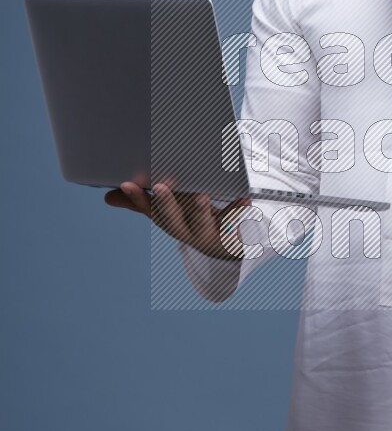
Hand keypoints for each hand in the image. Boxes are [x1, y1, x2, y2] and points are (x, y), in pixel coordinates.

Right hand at [104, 181, 250, 260]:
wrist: (224, 247)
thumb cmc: (191, 219)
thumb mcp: (167, 212)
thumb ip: (142, 202)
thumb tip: (109, 197)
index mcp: (168, 222)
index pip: (149, 210)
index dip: (137, 198)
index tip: (126, 183)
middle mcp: (185, 230)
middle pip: (173, 218)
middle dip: (166, 203)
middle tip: (160, 186)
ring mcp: (207, 234)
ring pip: (202, 223)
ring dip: (200, 210)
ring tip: (200, 196)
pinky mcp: (229, 234)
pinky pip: (235, 223)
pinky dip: (239, 210)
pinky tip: (245, 199)